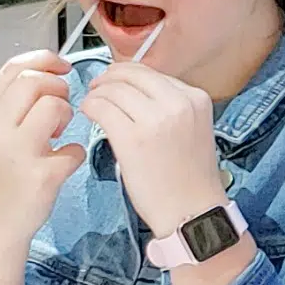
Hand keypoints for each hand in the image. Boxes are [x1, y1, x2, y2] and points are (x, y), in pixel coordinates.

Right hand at [0, 50, 86, 244]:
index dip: (44, 60)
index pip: (14, 68)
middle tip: (61, 107)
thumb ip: (11, 106)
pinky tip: (62, 164)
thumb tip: (43, 74)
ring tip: (58, 135)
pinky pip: (74, 149)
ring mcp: (17, 153)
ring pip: (55, 107)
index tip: (62, 67)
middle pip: (35, 81)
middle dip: (58, 87)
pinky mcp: (41, 176)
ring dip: (67, 116)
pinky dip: (74, 155)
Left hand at [77, 62, 227, 236]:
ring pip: (113, 89)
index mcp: (195, 98)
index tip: (116, 84)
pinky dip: (90, 107)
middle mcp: (178, 103)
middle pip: (130, 74)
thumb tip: (133, 90)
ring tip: (92, 106)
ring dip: (96, 94)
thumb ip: (170, 106)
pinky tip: (89, 116)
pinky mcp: (133, 138)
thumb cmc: (189, 178)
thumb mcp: (192, 128)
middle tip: (97, 89)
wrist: (192, 212)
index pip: (152, 73)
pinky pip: (101, 108)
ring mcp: (156, 119)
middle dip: (108, 79)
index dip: (127, 75)